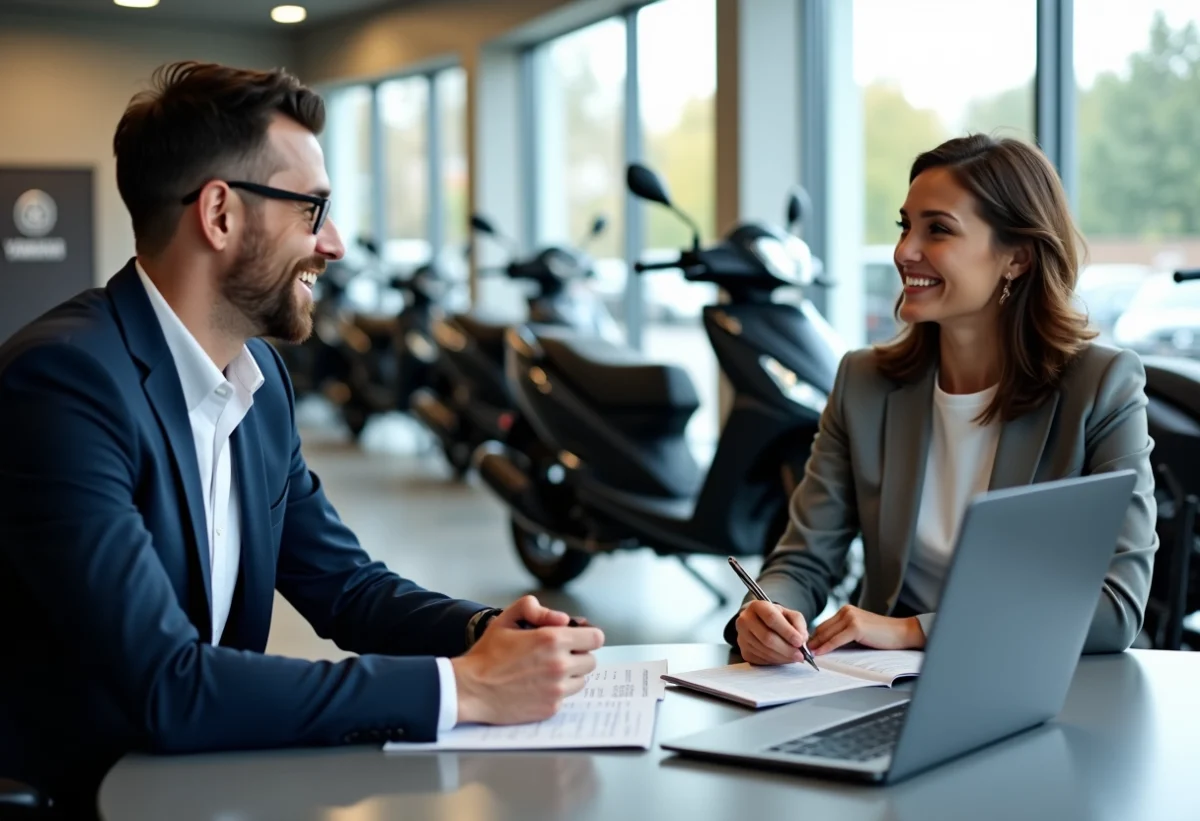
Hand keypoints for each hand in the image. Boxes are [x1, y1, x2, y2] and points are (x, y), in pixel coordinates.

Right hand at [452, 596, 604, 724]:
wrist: (471, 689)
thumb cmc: (487, 655)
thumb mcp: (506, 619)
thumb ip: (534, 608)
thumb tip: (561, 618)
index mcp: (552, 640)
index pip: (596, 638)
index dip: (586, 636)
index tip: (577, 639)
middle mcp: (559, 664)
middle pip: (590, 660)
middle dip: (577, 656)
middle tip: (556, 655)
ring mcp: (557, 689)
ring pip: (581, 680)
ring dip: (570, 675)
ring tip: (546, 672)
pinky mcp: (551, 708)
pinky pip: (566, 697)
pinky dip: (556, 692)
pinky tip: (537, 687)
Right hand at [734, 600, 810, 665]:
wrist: (758, 623)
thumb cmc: (775, 618)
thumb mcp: (789, 614)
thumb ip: (798, 624)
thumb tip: (801, 639)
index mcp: (757, 606)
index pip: (771, 618)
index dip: (787, 632)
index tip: (799, 641)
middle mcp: (746, 620)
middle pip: (767, 637)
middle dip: (787, 649)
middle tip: (800, 655)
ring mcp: (742, 637)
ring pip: (765, 651)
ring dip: (783, 657)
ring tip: (794, 657)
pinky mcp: (744, 651)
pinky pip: (762, 659)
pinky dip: (776, 661)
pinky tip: (783, 657)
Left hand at [808, 605, 925, 654]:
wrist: (902, 632)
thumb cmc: (883, 635)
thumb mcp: (859, 632)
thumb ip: (844, 634)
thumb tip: (825, 645)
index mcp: (846, 611)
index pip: (824, 625)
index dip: (814, 637)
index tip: (806, 648)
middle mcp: (846, 611)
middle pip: (822, 629)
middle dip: (812, 642)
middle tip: (801, 653)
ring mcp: (851, 617)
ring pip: (826, 634)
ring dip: (816, 645)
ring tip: (806, 655)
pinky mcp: (856, 627)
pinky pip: (836, 640)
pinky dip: (826, 647)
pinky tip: (818, 654)